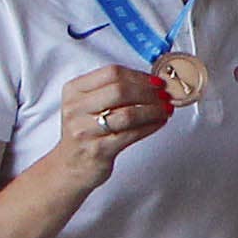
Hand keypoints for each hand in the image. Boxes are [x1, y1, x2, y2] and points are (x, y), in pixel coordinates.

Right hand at [44, 65, 167, 189]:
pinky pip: (132, 134)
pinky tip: (160, 122)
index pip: (111, 73)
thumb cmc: (86, 132)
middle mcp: (76, 108)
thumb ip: (113, 90)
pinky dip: (151, 126)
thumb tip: (152, 82)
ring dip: (153, 110)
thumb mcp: (89, 105)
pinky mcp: (98, 149)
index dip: (139, 76)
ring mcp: (85, 130)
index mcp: (74, 90)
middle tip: (165, 96)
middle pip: (120, 91)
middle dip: (149, 93)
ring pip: (128, 114)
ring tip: (166, 109)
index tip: (157, 81)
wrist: (71, 165)